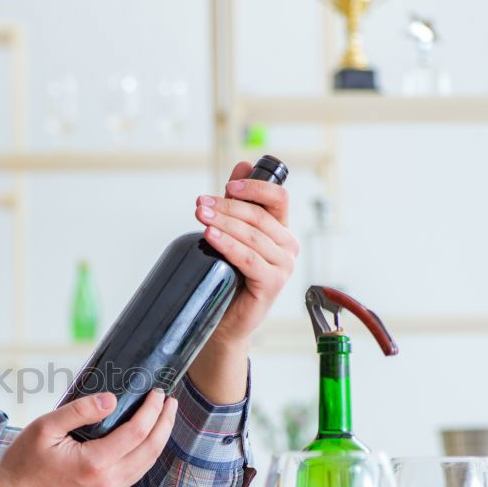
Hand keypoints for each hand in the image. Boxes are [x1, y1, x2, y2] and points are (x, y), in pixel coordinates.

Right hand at [0, 389, 177, 486]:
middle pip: (151, 450)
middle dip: (164, 423)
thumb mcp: (44, 429)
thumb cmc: (22, 467)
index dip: (152, 410)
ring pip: (146, 464)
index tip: (156, 393)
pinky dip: (146, 454)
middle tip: (169, 401)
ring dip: (159, 439)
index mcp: (95, 463)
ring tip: (163, 417)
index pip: (137, 432)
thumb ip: (79, 411)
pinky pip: (134, 474)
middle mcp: (108, 482)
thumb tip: (111, 399)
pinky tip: (144, 440)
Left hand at [194, 160, 299, 345]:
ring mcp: (283, 267)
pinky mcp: (272, 285)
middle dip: (226, 207)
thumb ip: (239, 202)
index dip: (255, 188)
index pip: (278, 198)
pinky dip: (228, 246)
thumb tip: (242, 165)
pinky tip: (211, 237)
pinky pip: (248, 259)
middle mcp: (287, 247)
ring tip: (200, 216)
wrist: (224, 321)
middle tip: (200, 204)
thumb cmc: (229, 279)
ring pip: (252, 237)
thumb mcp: (233, 236)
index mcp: (281, 231)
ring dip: (224, 223)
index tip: (228, 186)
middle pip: (258, 217)